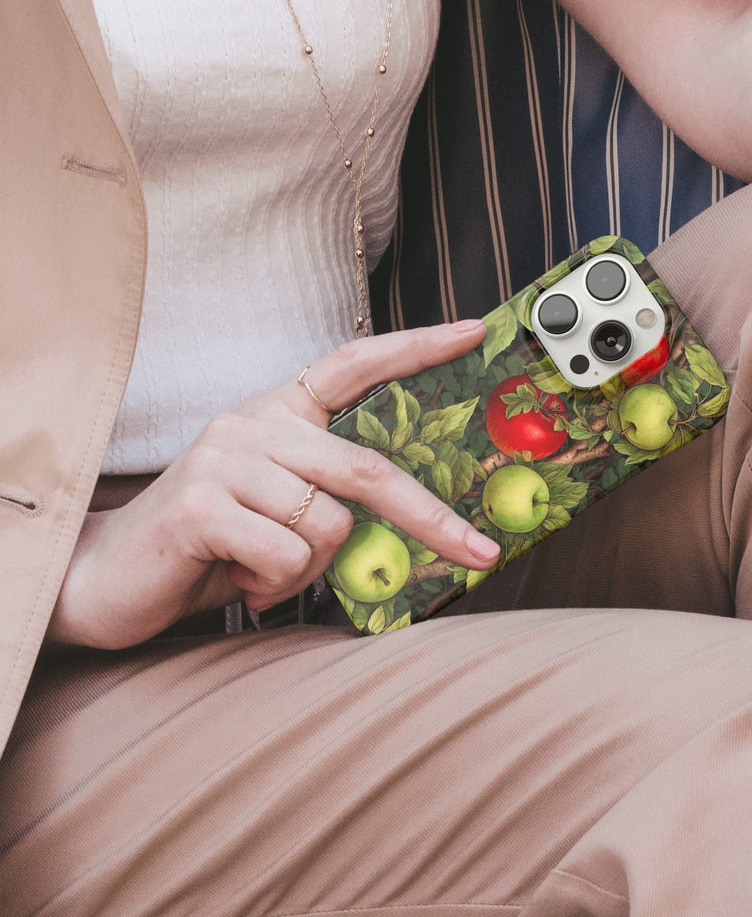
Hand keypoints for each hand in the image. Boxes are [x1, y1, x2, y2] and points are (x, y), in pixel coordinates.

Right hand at [49, 320, 501, 648]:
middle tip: (481, 553)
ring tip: (263, 570)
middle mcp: (253, 423)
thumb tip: (417, 527)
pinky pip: (289, 554)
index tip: (474, 333)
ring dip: (312, 570)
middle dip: (433, 519)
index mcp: (278, 414)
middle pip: (368, 468)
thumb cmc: (212, 546)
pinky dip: (277, 584)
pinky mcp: (204, 502)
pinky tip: (236, 575)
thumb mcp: (282, 513)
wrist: (105, 579)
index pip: (353, 363)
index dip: (415, 347)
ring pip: (331, 525)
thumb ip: (334, 501)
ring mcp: (225, 457)